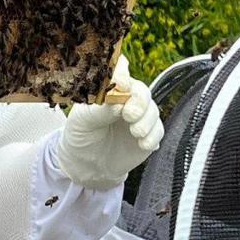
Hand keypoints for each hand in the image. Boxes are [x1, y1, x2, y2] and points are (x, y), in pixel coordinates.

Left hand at [55, 58, 164, 188]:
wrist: (86, 164)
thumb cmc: (81, 134)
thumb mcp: (83, 120)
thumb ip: (100, 110)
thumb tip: (119, 104)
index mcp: (110, 91)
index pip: (121, 76)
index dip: (124, 77)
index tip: (121, 83)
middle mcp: (127, 100)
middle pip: (142, 92)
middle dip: (139, 102)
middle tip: (129, 115)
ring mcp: (139, 117)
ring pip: (153, 111)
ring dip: (146, 121)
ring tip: (135, 132)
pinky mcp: (148, 135)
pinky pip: (158, 131)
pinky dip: (152, 137)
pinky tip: (142, 144)